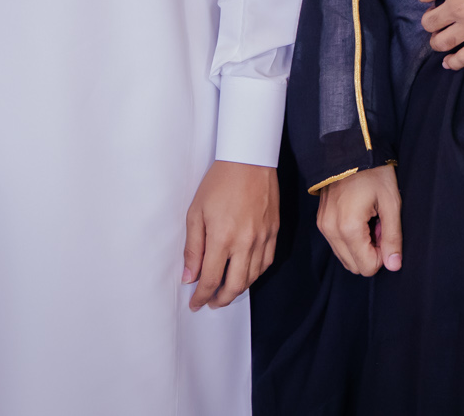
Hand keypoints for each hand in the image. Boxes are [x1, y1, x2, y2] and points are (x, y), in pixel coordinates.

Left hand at [182, 161, 279, 309]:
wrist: (249, 160)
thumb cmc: (219, 183)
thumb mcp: (196, 213)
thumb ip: (192, 249)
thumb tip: (189, 277)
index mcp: (222, 238)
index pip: (210, 280)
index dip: (201, 296)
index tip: (195, 304)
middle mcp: (245, 242)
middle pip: (235, 286)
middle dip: (220, 300)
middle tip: (210, 302)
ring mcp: (263, 237)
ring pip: (252, 277)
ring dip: (238, 289)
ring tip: (226, 291)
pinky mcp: (274, 231)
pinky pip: (267, 262)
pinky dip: (255, 274)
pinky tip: (246, 273)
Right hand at [317, 165, 402, 275]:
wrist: (350, 149)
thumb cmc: (374, 173)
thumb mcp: (391, 202)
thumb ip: (392, 237)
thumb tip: (394, 265)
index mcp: (348, 228)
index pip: (366, 267)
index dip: (382, 255)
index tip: (386, 231)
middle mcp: (331, 231)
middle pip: (354, 266)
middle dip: (371, 253)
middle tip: (380, 226)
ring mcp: (323, 226)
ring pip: (345, 258)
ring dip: (361, 247)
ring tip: (371, 221)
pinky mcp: (321, 222)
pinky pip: (338, 245)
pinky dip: (351, 240)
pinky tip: (361, 218)